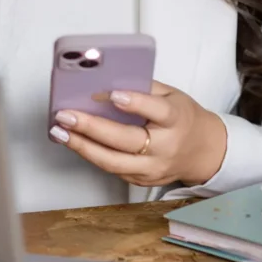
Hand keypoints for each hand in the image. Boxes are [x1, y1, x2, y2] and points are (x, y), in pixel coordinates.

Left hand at [49, 81, 226, 187]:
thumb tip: (104, 81)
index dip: (134, 103)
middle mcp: (165, 148)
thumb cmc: (182, 117)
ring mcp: (153, 168)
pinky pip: (112, 169)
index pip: (156, 111)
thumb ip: (143, 87)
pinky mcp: (142, 180)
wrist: (202, 152)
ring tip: (59, 131)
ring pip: (113, 162)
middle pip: (126, 140)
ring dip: (82, 146)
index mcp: (177, 119)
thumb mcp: (171, 94)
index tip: (111, 95)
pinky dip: (90, 154)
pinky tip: (73, 141)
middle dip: (92, 127)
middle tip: (66, 115)